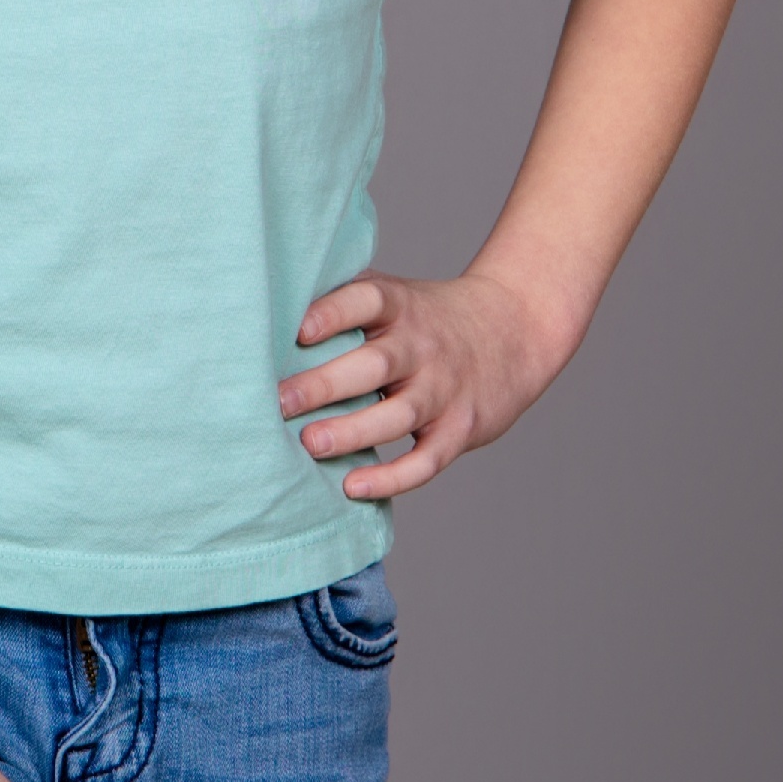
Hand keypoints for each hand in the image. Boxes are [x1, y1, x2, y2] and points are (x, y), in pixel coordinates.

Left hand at [278, 265, 577, 499]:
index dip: (333, 313)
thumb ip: (345, 300)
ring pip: (398, 414)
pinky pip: (426, 459)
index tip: (298, 328)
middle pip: (375, 364)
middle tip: (277, 401)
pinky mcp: (459, 429)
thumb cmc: (429, 318)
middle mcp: (423, 347)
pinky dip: (391, 477)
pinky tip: (352, 486)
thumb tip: (265, 312)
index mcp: (402, 306)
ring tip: (308, 444)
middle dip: (325, 384)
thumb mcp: (398, 295)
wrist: (516, 329)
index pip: (368, 300)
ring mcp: (444, 389)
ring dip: (352, 431)